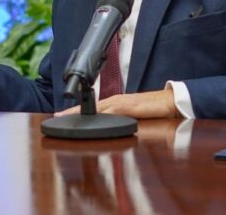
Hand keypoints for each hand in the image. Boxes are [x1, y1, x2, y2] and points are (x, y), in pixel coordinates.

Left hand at [56, 89, 180, 118]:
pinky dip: (100, 115)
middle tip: (56, 115)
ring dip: (81, 112)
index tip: (61, 115)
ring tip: (66, 116)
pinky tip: (91, 119)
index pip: (91, 107)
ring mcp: (121, 103)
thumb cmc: (153, 107)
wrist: (169, 101)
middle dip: (72, 111)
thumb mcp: (132, 115)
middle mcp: (115, 101)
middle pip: (89, 106)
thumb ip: (119, 118)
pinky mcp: (129, 107)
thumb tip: (108, 125)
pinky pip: (112, 112)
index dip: (76, 111)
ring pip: (96, 108)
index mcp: (115, 103)